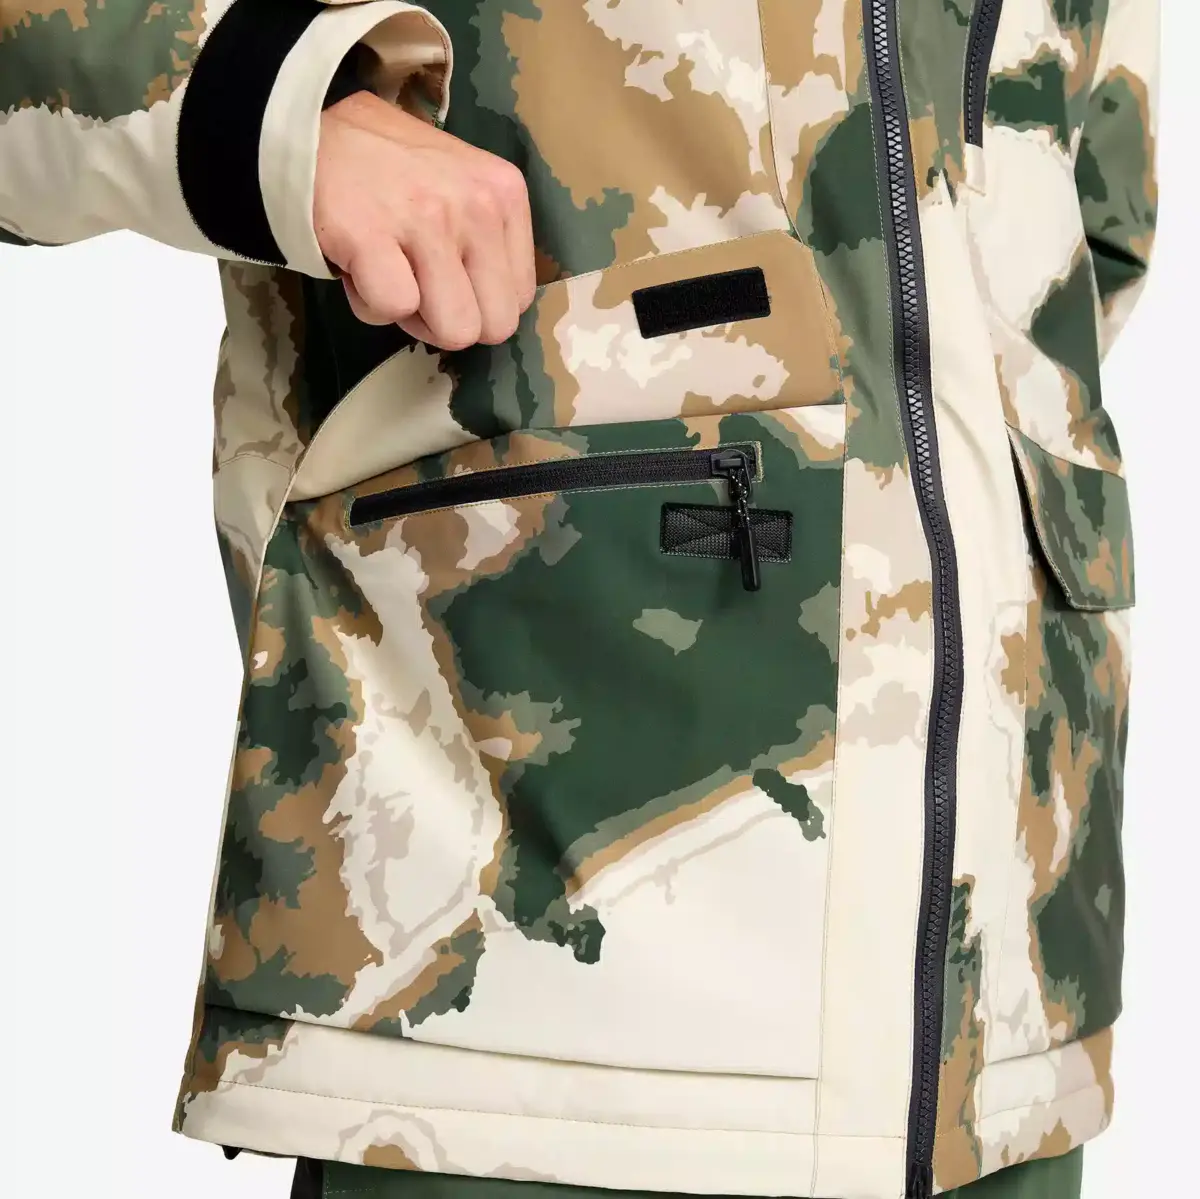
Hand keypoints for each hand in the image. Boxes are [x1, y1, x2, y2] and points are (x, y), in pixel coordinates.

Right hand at [314, 92, 536, 349]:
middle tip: (416, 284)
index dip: (476, 303)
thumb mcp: (461, 186)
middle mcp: (475, 205)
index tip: (443, 275)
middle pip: (492, 326)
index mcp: (504, 194)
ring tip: (387, 271)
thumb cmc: (387, 170)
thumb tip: (491, 313)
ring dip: (412, 317)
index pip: (518, 299)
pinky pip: (393, 310)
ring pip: (452, 329)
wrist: (306, 131)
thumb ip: (487, 244)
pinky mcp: (371, 235)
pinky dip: (370, 303)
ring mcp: (426, 219)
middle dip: (451, 322)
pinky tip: (359, 266)